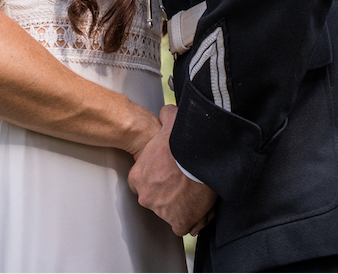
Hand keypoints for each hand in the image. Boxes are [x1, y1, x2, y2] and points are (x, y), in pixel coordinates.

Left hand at [128, 105, 217, 235]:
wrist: (199, 158)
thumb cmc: (183, 142)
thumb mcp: (170, 122)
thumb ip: (165, 116)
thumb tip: (167, 109)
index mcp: (138, 176)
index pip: (142, 183)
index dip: (156, 179)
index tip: (168, 176)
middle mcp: (145, 196)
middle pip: (155, 199)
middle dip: (168, 194)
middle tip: (184, 184)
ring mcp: (161, 211)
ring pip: (170, 212)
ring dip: (181, 206)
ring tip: (195, 193)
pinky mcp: (178, 221)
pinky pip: (182, 226)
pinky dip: (191, 221)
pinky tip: (198, 210)